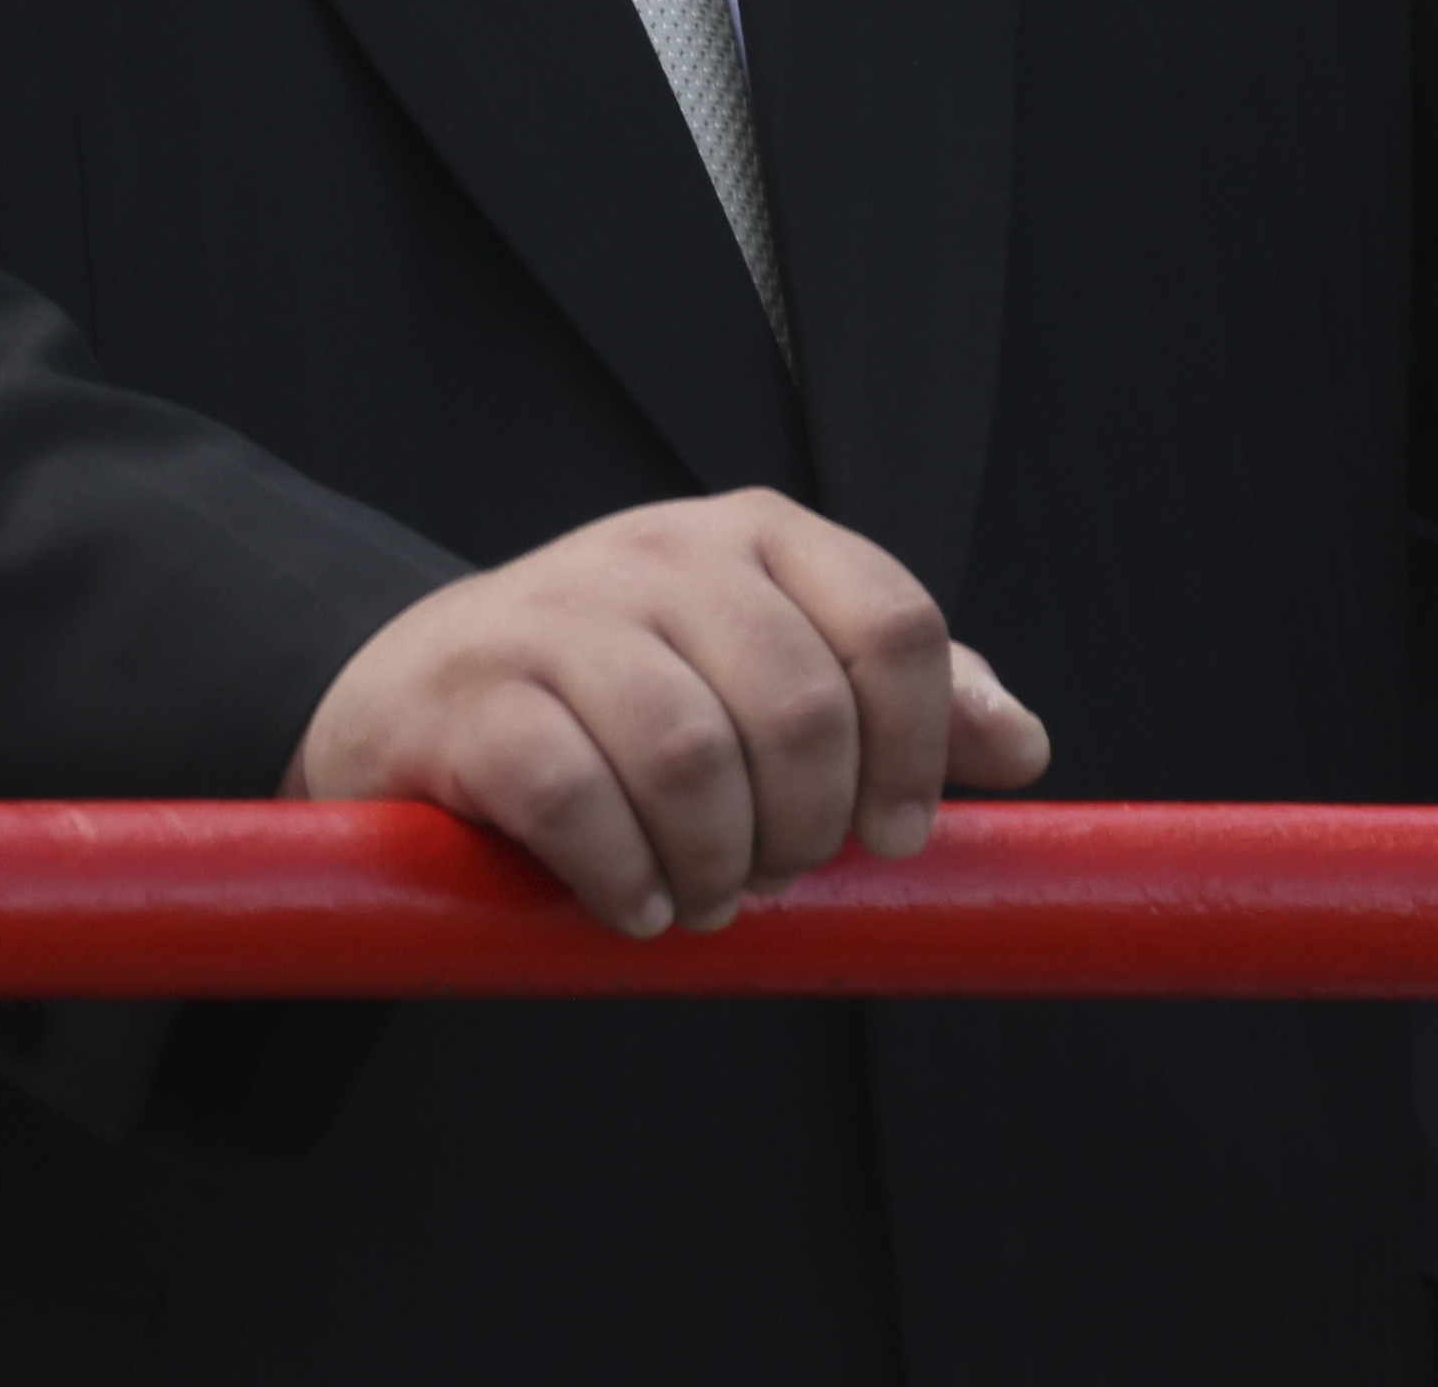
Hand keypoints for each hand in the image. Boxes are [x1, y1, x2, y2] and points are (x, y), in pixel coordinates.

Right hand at [286, 493, 1047, 934]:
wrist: (414, 694)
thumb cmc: (621, 698)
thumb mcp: (763, 671)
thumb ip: (890, 700)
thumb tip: (1023, 746)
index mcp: (751, 536)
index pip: (891, 623)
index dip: (918, 750)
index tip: (896, 837)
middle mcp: (655, 551)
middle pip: (800, 705)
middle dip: (806, 828)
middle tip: (773, 876)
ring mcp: (553, 615)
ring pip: (690, 754)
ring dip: (715, 865)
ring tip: (702, 898)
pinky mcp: (470, 696)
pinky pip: (573, 799)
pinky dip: (621, 877)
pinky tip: (631, 902)